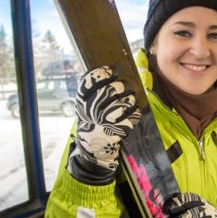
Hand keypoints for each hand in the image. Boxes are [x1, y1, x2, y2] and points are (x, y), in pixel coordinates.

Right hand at [68, 66, 139, 182]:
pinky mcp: (117, 131)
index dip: (105, 73)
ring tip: (130, 99)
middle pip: (111, 90)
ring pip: (124, 102)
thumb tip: (114, 71)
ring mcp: (104, 121)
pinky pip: (132, 115)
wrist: (93, 147)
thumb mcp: (85, 105)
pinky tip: (133, 112)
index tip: (114, 71)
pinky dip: (135, 112)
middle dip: (122, 86)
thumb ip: (94, 90)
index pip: (91, 80)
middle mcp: (91, 110)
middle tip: (126, 87)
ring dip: (130, 99)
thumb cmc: (91, 121)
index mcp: (81, 100)